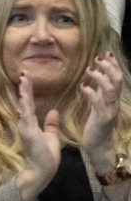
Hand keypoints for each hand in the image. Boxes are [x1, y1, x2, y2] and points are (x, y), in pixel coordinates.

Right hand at [15, 72, 61, 200]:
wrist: (41, 172)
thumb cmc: (46, 157)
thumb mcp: (51, 137)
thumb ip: (51, 124)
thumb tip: (53, 111)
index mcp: (31, 123)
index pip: (30, 104)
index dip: (29, 91)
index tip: (28, 78)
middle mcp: (26, 123)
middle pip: (25, 102)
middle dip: (24, 88)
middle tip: (24, 73)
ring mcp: (26, 127)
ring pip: (25, 106)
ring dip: (24, 93)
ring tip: (24, 80)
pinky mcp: (29, 133)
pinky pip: (27, 116)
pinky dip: (25, 106)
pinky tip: (25, 97)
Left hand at [81, 51, 123, 166]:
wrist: (99, 147)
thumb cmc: (96, 126)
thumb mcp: (98, 105)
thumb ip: (99, 92)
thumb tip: (96, 77)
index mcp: (113, 99)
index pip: (117, 78)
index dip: (113, 65)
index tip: (106, 53)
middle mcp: (114, 103)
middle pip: (118, 81)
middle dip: (110, 67)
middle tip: (98, 58)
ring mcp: (110, 110)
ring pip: (111, 89)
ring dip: (101, 77)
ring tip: (90, 69)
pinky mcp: (103, 118)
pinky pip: (99, 102)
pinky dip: (91, 92)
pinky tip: (83, 86)